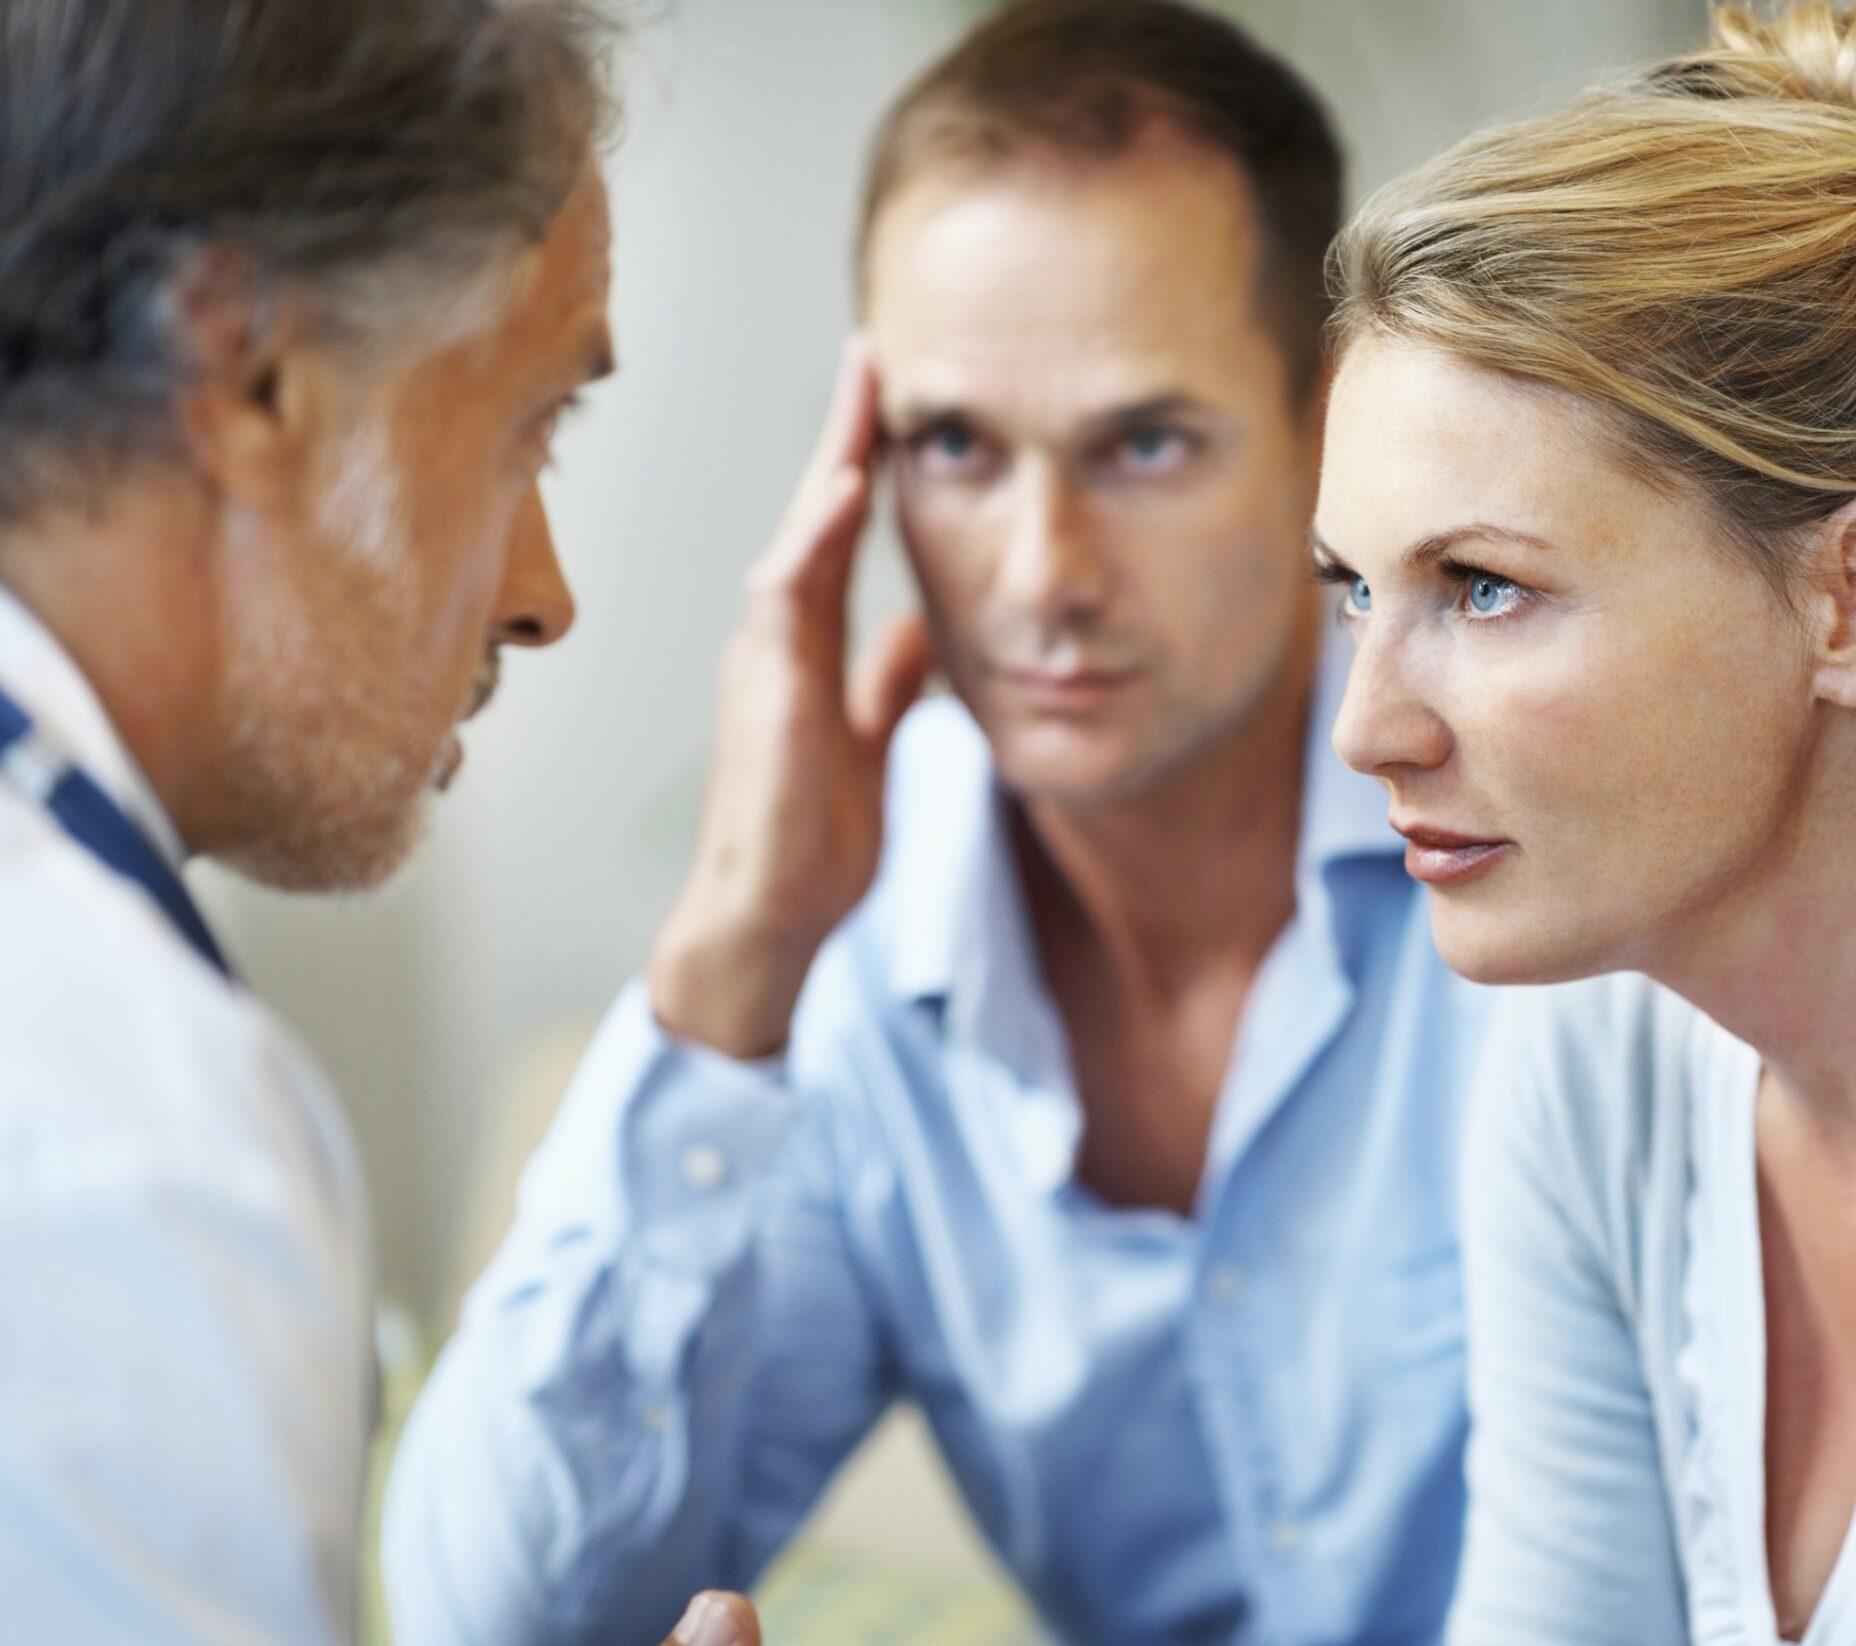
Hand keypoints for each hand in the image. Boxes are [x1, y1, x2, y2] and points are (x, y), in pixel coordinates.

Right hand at [650, 336, 935, 1058]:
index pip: (841, 533)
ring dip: (833, 457)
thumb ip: (887, 685)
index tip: (896, 401)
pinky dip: (817, 536)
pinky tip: (849, 486)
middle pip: (818, 510)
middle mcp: (779, 635)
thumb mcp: (870, 743)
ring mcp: (766, 655)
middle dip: (847, 430)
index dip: (867, 464)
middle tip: (875, 348)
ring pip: (802, 533)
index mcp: (807, 644)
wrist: (768, 916)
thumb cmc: (813, 842)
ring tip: (865, 383)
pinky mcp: (767, 686)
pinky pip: (789, 592)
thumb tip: (919, 631)